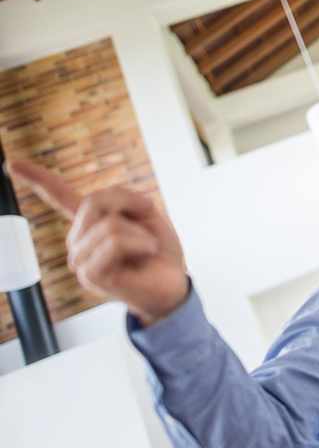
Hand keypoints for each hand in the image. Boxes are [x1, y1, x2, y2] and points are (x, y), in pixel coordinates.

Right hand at [7, 160, 188, 325]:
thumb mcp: (146, 212)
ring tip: (146, 248)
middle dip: (132, 206)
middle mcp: (77, 239)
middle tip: (149, 226)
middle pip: (95, 200)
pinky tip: (146, 254)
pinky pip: (115, 242)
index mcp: (89, 222)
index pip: (58, 196)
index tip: (12, 163)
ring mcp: (80, 259)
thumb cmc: (159, 250)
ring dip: (140, 232)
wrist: (173, 283)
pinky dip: (141, 243)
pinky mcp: (89, 275)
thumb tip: (96, 204)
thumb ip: (120, 198)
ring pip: (109, 223)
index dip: (37, 178)